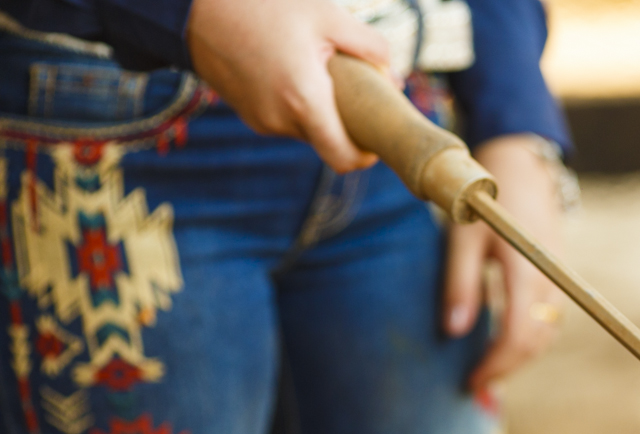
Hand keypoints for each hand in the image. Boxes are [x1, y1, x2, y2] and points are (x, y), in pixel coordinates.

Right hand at [186, 0, 388, 172]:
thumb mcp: (327, 14)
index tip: (376, 140)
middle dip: (344, 123)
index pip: (343, 159)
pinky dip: (295, 102)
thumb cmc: (262, 3)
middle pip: (326, 140)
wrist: (192, 3)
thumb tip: (394, 76)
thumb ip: (369, 47)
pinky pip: (282, 117)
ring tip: (318, 69)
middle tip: (356, 90)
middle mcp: (279, 120)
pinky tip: (291, 67)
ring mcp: (258, 119)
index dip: (365, 157)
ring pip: (304, 128)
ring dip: (318, 108)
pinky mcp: (245, 111)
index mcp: (304, 102)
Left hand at [444, 135, 566, 390]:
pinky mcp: (557, 278)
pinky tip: (504, 347)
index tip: (471, 381)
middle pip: (536, 341)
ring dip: (519, 357)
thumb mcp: (463, 238)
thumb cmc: (486, 201)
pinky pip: (548, 320)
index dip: (496, 363)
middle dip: (507, 367)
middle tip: (475, 385)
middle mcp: (550, 278)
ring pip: (545, 334)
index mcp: (526, 268)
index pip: (518, 333)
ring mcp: (559, 279)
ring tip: (488, 372)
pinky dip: (528, 340)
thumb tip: (453, 332)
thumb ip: (459, 285)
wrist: (522, 168)